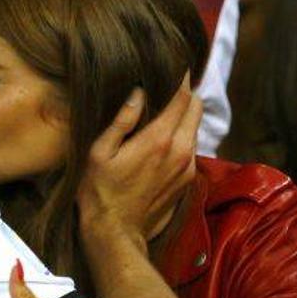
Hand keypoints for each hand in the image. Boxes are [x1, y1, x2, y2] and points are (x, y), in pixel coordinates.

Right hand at [77, 74, 201, 250]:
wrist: (115, 232)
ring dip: (184, 116)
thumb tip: (139, 92)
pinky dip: (182, 137)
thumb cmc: (99, 191)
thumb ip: (122, 120)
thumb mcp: (100, 152)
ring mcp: (187, 166)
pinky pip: (191, 147)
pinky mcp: (187, 179)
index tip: (175, 65)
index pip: (182, 96)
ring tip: (162, 112)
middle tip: (167, 88)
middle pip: (197, 107)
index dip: (181, 77)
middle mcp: (180, 150)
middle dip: (186, 94)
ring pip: (196, 127)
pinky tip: (162, 140)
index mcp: (159, 139)